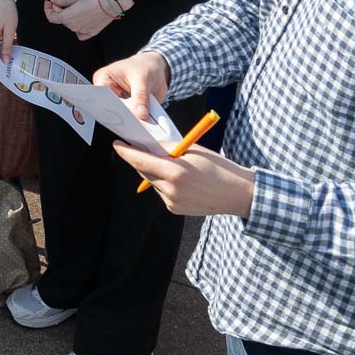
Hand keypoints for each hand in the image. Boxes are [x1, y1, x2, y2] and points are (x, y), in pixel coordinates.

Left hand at [43, 0, 113, 41]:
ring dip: (69, 16)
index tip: (49, 1)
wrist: (110, 3)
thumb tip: (52, 0)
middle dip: (59, 8)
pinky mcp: (91, 32)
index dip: (48, 8)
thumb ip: (62, 1)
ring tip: (75, 6)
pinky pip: (80, 33)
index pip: (51, 17)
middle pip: (61, 19)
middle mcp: (73, 27)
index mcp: (67, 18)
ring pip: (70, 25)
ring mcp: (82, 31)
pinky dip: (78, 27)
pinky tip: (80, 20)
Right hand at [91, 50, 171, 122]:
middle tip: (131, 120)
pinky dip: (139, 121)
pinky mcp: (130, 109)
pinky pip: (133, 118)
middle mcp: (109, 92)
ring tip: (140, 123)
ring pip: (122, 116)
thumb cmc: (144, 66)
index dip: (108, 105)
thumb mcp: (142, 78)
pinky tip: (146, 123)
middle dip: (122, 115)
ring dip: (132, 120)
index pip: (101, 95)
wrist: (157, 68)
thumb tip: (140, 113)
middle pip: (111, 108)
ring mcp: (120, 102)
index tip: (120, 113)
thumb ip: (141, 96)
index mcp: (104, 79)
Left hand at [113, 143, 254, 217]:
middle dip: (141, 159)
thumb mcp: (192, 151)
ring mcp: (172, 202)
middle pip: (144, 172)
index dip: (126, 152)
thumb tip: (149, 144)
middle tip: (140, 147)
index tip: (117, 144)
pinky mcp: (174, 209)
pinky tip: (181, 180)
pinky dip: (165, 183)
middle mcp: (170, 190)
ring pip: (153, 182)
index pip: (141, 161)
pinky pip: (162, 192)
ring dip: (155, 172)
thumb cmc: (218, 167)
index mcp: (175, 172)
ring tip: (173, 165)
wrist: (238, 194)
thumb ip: (169, 149)